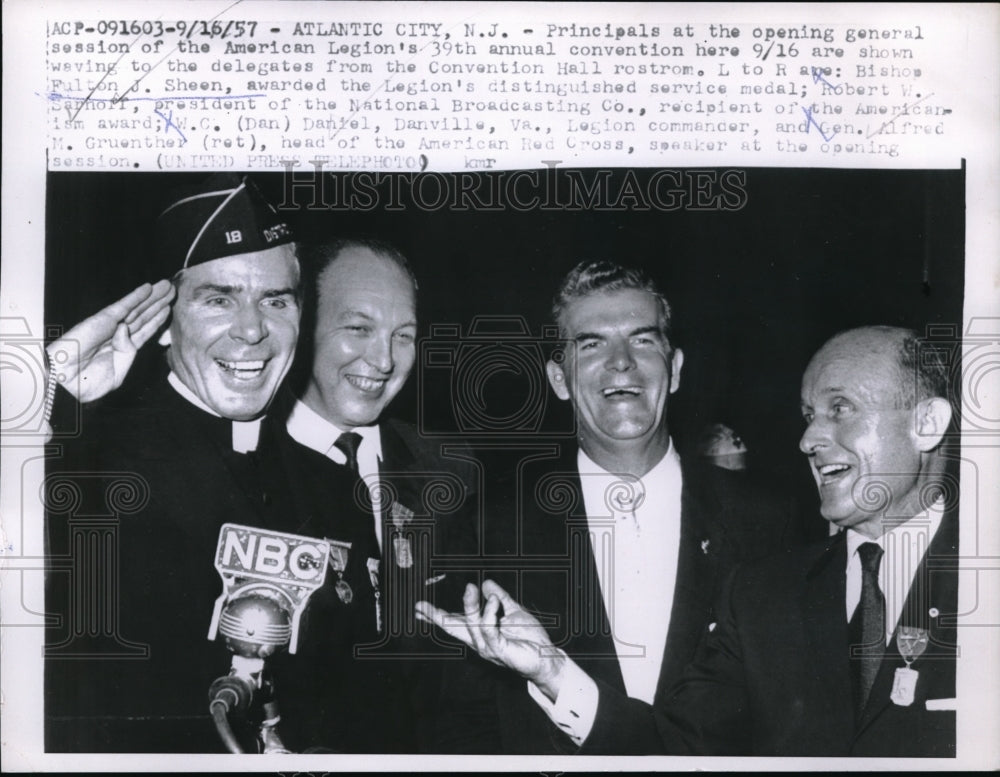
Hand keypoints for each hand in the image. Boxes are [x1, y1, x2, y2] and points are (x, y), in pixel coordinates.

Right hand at [46, 280, 174, 402]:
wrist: (66, 385)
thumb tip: (127, 330)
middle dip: (158, 303)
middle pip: (143, 315)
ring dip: (152, 296)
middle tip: (173, 290)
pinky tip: (148, 288)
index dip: (157, 319)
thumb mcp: (118, 373)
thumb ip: (128, 352)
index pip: (144, 331)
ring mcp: (109, 327)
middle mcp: (117, 335)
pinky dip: (135, 296)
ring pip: (136, 308)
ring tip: (168, 286)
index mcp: (122, 350)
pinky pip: (122, 306)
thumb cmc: (87, 384)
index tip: (168, 309)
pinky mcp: (102, 321)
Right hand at [416, 579, 566, 701]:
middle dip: (436, 617)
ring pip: (472, 626)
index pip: (455, 622)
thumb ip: (500, 598)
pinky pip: (490, 632)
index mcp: (480, 633)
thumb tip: (486, 583)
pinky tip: (493, 601)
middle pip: (454, 628)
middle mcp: (480, 642)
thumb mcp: (513, 612)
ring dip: (470, 606)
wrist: (547, 658)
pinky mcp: (500, 651)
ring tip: (471, 588)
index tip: (418, 607)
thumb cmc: (530, 638)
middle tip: (421, 605)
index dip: (436, 615)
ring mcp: (488, 648)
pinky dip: (489, 615)